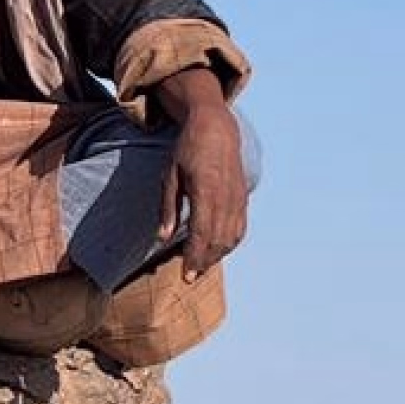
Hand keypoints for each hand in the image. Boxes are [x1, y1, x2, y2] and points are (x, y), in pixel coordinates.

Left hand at [155, 70, 249, 284]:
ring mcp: (238, 198)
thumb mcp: (170, 175)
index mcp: (205, 191)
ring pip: (231, 237)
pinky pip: (240, 227)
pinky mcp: (243, 197)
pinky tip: (218, 250)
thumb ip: (168, 208)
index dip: (194, 257)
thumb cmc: (187, 149)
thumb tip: (161, 238)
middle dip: (204, 261)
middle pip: (217, 240)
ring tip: (201, 265)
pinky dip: (230, 243)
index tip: (186, 275)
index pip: (201, 234)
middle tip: (190, 275)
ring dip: (217, 255)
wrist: (216, 128)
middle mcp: (225, 197)